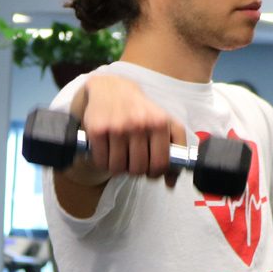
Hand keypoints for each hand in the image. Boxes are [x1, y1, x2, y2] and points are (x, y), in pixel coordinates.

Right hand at [71, 74, 187, 186]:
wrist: (112, 89)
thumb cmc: (141, 110)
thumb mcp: (165, 123)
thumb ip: (175, 152)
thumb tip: (170, 183)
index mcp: (159, 123)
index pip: (160, 164)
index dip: (155, 173)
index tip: (150, 169)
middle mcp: (139, 124)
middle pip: (138, 169)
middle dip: (136, 170)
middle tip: (133, 160)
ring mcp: (117, 127)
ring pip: (118, 168)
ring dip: (118, 167)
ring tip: (120, 155)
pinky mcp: (97, 130)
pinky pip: (101, 161)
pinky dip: (103, 162)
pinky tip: (107, 151)